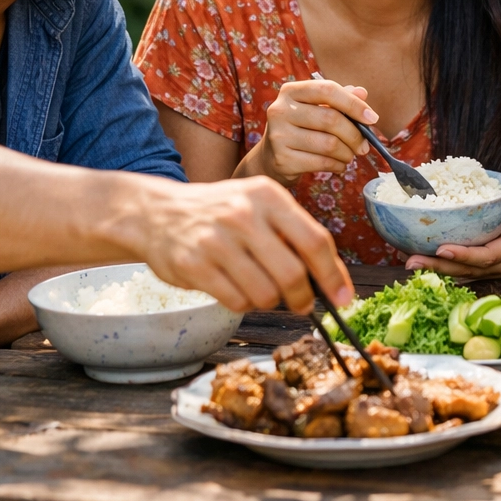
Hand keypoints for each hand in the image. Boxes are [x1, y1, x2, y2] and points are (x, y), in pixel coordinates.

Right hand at [131, 175, 353, 313]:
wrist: (156, 212)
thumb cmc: (220, 212)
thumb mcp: (259, 204)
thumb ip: (293, 233)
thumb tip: (332, 278)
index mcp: (268, 196)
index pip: (315, 241)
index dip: (333, 275)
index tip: (344, 298)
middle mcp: (243, 214)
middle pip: (293, 274)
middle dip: (304, 298)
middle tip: (303, 305)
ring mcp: (216, 239)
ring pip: (265, 293)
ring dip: (269, 301)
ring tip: (258, 287)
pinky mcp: (193, 264)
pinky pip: (236, 301)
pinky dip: (243, 303)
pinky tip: (234, 287)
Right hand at [237, 78, 375, 184]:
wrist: (271, 157)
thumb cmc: (301, 127)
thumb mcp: (317, 108)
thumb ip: (340, 98)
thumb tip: (362, 93)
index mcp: (291, 91)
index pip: (328, 90)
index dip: (354, 104)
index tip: (373, 119)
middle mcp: (280, 110)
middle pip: (331, 120)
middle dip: (355, 135)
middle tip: (364, 146)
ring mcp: (278, 135)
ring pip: (329, 144)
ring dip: (348, 153)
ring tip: (350, 155)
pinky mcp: (282, 159)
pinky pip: (322, 163)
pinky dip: (337, 165)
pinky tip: (338, 165)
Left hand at [404, 168, 500, 277]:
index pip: (488, 255)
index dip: (465, 255)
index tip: (442, 249)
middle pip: (470, 270)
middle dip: (440, 267)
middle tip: (411, 261)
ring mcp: (496, 271)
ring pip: (463, 273)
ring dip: (436, 270)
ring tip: (409, 261)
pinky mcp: (486, 270)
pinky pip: (463, 270)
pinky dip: (442, 267)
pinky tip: (420, 259)